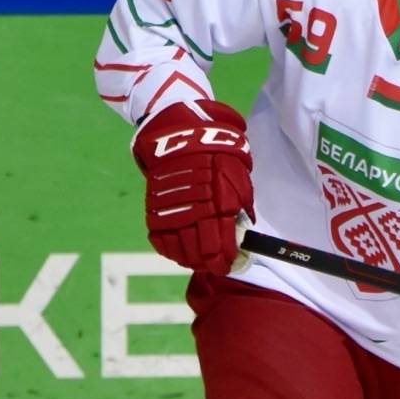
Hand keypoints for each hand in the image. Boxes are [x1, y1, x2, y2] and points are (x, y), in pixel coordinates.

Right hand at [131, 98, 251, 273]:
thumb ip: (240, 200)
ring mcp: (171, 208)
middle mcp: (193, 207)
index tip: (229, 265)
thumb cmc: (214, 149)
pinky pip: (159, 236)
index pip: (221, 238)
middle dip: (209, 261)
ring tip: (198, 263)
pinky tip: (179, 252)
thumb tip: (246, 227)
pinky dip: (169, 248)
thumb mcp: (236, 171)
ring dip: (189, 258)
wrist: (177, 131)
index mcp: (218, 198)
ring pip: (179, 246)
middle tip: (215, 267)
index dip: (225, 256)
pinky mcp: (153, 207)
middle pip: (199, 247)